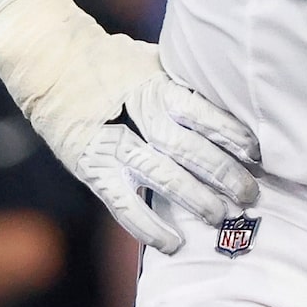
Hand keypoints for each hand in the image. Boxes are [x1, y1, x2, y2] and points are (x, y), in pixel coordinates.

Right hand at [0, 0, 254, 255]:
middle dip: (221, 174)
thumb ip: (180, 87)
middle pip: (186, 148)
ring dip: (193, 200)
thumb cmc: (110, 64)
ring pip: (160, 177)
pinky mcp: (92, 170)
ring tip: (218, 217)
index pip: (200, 113)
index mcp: (155, 85)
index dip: (229, 134)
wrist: (51, 65)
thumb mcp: (150, 63)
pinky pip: (123, 204)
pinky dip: (148, 227)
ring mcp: (111, 145)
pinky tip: (172, 243)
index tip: (255, 154)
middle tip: (248, 195)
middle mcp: (135, 115)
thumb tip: (226, 111)